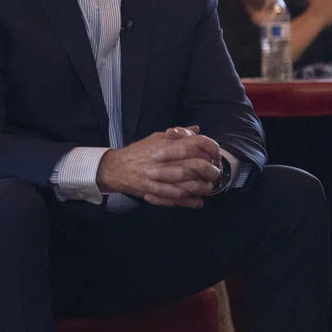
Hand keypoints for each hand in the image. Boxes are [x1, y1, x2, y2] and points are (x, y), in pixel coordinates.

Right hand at [97, 127, 221, 208]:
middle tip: (215, 175)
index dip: (210, 149)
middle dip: (209, 171)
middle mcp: (163, 158)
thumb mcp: (156, 138)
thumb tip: (196, 129)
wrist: (116, 167)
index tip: (215, 156)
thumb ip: (178, 134)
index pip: (195, 143)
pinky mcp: (152, 189)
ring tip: (208, 189)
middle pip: (195, 164)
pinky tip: (197, 202)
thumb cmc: (138, 152)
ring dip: (201, 187)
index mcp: (165, 143)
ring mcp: (157, 175)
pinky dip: (188, 200)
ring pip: (186, 182)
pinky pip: (173, 196)